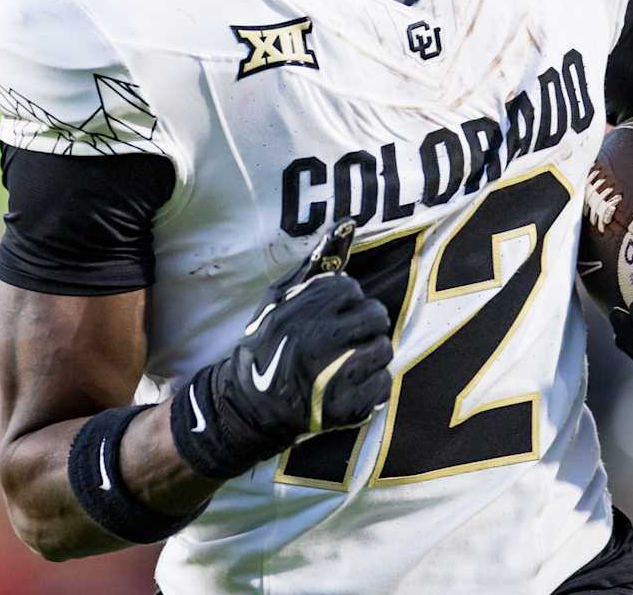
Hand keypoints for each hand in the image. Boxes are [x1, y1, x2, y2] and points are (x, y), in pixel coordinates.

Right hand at [173, 219, 393, 478]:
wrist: (249, 407)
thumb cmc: (267, 346)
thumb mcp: (277, 301)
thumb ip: (314, 265)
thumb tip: (347, 225)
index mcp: (301, 312)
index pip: (349, 288)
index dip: (345, 299)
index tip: (333, 313)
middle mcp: (317, 341)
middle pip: (375, 315)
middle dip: (364, 324)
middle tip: (347, 336)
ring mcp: (333, 376)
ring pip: (383, 349)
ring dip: (370, 354)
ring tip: (348, 362)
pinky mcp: (346, 407)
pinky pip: (384, 383)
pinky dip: (372, 385)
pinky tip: (350, 385)